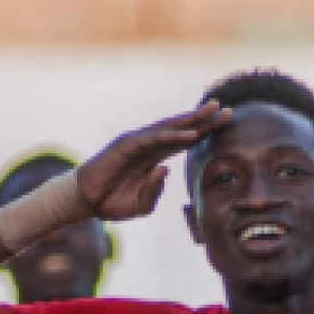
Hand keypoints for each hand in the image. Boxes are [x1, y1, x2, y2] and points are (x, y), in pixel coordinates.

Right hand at [77, 102, 231, 220]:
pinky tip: (191, 134)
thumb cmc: (113, 202)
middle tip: (228, 109)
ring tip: (213, 111)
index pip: (186, 142)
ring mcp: (138, 143)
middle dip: (205, 119)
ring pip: (170, 127)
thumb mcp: (143, 205)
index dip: (205, 132)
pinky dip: (173, 136)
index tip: (226, 125)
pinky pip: (154, 139)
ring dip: (192, 119)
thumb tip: (165, 170)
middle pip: (182, 129)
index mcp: (156, 158)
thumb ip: (156, 190)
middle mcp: (149, 146)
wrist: (85, 202)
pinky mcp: (126, 144)